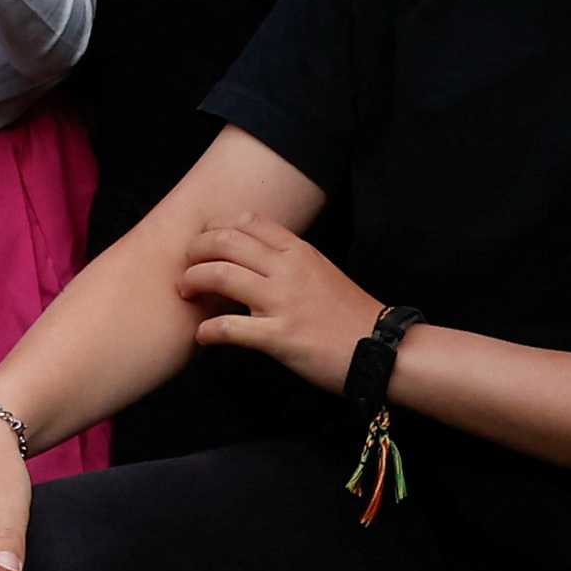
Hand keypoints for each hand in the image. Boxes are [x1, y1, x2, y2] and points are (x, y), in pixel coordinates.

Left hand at [175, 215, 376, 393]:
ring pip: (219, 274)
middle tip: (186, 266)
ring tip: (186, 293)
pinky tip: (203, 335)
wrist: (384, 350)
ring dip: (192, 282)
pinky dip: (207, 331)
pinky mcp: (280, 337)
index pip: (246, 221)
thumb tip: (247, 254)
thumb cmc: (349, 314)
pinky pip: (229, 327)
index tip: (202, 242)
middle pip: (223, 240)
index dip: (213, 227)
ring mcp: (283, 302)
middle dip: (194, 251)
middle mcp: (288, 269)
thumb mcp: (320, 271)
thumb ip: (286, 259)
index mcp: (298, 251)